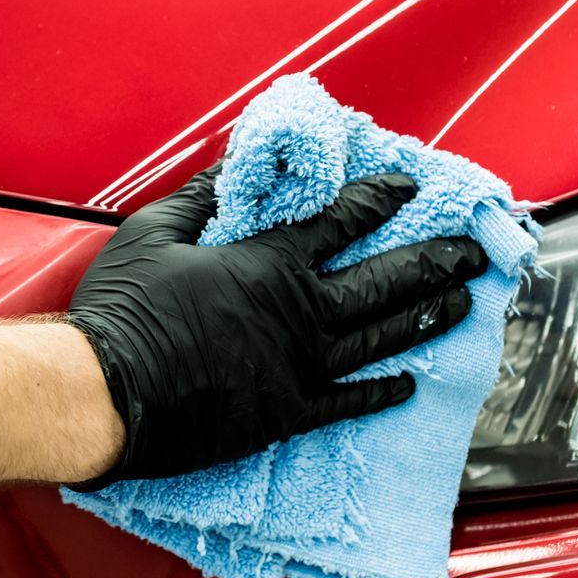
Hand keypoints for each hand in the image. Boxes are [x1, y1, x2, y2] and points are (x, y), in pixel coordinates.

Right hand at [67, 165, 486, 487]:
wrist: (104, 395)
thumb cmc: (122, 311)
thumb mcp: (153, 233)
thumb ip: (201, 198)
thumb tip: (232, 165)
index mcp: (270, 263)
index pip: (342, 220)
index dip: (380, 199)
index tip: (410, 186)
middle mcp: (300, 312)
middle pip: (386, 281)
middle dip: (435, 260)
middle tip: (472, 251)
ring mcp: (300, 367)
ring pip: (380, 337)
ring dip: (426, 317)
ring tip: (461, 303)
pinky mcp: (287, 413)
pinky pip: (348, 402)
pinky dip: (383, 392)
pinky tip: (410, 385)